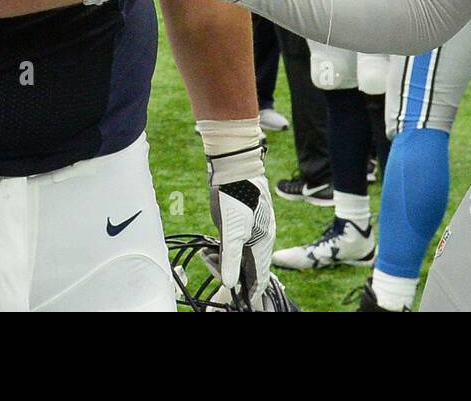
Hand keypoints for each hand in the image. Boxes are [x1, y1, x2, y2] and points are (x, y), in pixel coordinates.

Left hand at [199, 120, 274, 306]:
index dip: (252, 292)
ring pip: (239, 257)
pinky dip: (221, 253)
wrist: (232, 166)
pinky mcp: (239, 224)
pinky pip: (232, 246)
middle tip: (217, 281)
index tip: (245, 305)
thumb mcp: (231, 230)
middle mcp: (260, 238)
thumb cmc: (236, 195)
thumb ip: (231, 258)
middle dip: (234, 278)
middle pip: (248, 268)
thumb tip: (231, 284)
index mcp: (263, 241)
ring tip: (208, 259)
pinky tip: (210, 252)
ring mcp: (250, 231)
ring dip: (224, 264)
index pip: (260, 275)